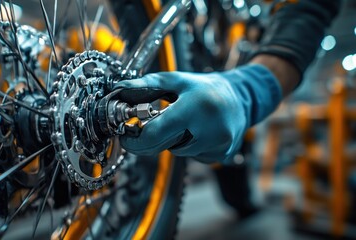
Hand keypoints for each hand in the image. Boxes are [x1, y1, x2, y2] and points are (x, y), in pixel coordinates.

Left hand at [114, 64, 281, 162]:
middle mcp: (211, 130)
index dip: (135, 140)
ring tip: (186, 122)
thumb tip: (119, 90)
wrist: (241, 97)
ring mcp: (218, 146)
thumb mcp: (176, 80)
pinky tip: (198, 132)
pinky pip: (192, 156)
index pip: (155, 134)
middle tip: (154, 123)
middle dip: (153, 137)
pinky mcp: (222, 155)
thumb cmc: (204, 87)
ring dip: (174, 141)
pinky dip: (189, 146)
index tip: (126, 136)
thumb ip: (146, 86)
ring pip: (177, 152)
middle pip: (164, 146)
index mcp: (196, 108)